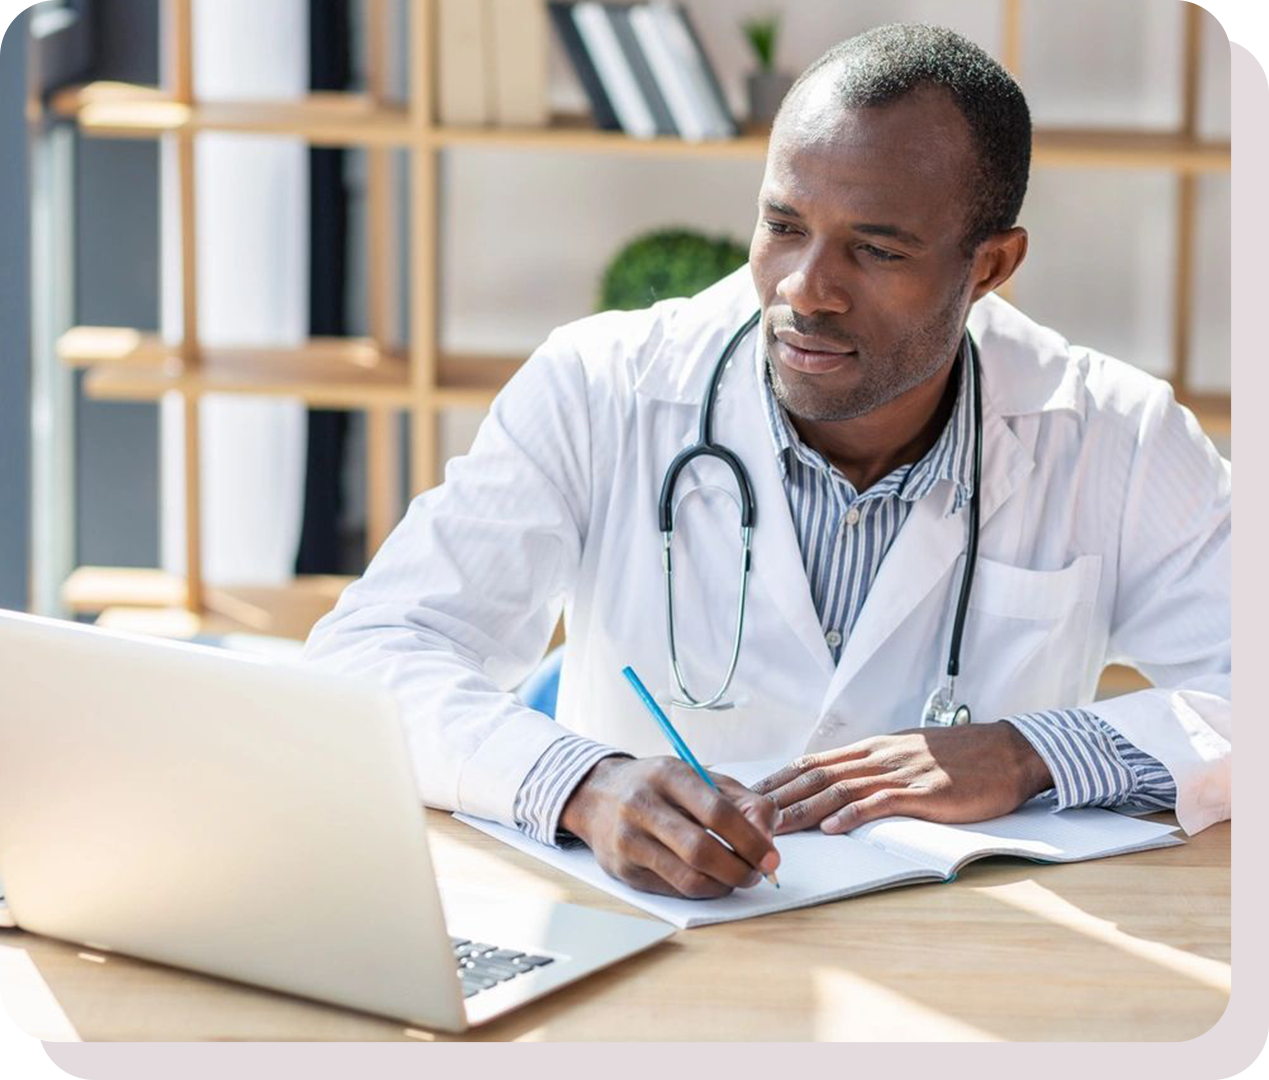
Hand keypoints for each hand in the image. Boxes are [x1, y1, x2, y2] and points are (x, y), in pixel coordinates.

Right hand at [560, 756, 779, 898]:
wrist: (596, 795)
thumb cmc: (658, 786)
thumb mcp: (700, 777)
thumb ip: (742, 801)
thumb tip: (768, 836)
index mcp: (668, 774)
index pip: (717, 812)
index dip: (751, 839)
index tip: (771, 856)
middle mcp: (642, 805)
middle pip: (702, 850)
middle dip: (740, 869)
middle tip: (757, 873)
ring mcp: (628, 840)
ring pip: (688, 878)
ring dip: (723, 885)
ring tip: (737, 878)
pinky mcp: (622, 869)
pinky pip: (673, 890)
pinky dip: (701, 890)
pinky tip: (710, 880)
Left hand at [752, 721, 1052, 834]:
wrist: (1009, 750)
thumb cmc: (961, 756)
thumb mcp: (908, 753)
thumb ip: (875, 765)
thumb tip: (841, 780)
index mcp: (873, 748)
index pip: (814, 761)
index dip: (779, 778)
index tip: (750, 795)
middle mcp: (879, 755)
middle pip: (817, 775)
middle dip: (779, 796)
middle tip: (745, 814)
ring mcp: (901, 772)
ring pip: (841, 788)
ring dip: (804, 809)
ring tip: (775, 827)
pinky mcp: (925, 790)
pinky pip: (882, 802)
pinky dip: (854, 814)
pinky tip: (833, 827)